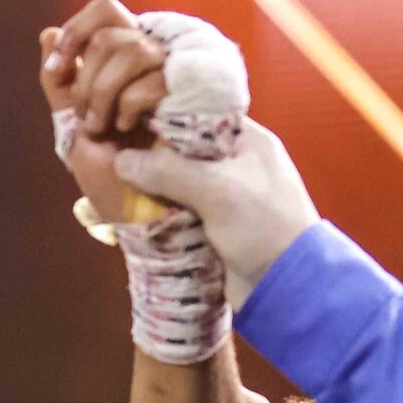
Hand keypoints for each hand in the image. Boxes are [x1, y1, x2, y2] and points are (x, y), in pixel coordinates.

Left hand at [40, 0, 169, 223]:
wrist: (143, 218)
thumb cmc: (113, 181)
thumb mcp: (73, 129)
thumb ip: (60, 84)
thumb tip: (48, 32)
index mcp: (123, 65)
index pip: (105, 12)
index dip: (77, 31)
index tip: (56, 68)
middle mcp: (150, 64)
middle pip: (112, 30)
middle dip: (86, 77)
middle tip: (86, 118)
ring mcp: (172, 78)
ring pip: (131, 47)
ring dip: (103, 91)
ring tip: (105, 126)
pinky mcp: (192, 97)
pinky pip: (154, 77)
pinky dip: (130, 104)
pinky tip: (131, 129)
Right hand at [112, 118, 319, 299]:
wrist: (288, 286)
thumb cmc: (264, 226)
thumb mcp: (218, 191)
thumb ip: (169, 172)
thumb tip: (122, 160)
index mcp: (247, 141)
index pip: (199, 116)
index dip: (164, 116)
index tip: (127, 120)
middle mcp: (235, 164)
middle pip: (183, 151)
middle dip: (151, 155)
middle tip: (113, 152)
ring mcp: (224, 197)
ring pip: (177, 184)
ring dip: (151, 188)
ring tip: (114, 183)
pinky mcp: (213, 227)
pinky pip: (177, 213)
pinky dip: (158, 214)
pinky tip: (131, 212)